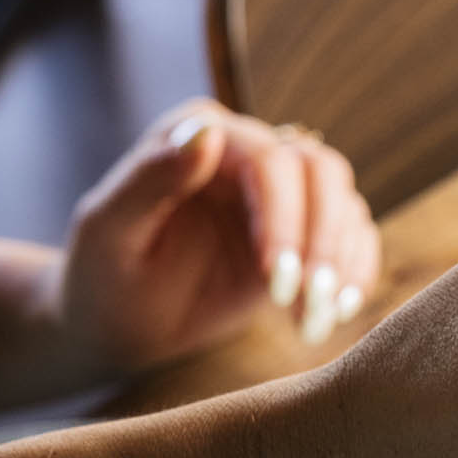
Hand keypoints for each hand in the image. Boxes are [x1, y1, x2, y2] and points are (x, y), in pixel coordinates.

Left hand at [55, 101, 381, 371]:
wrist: (117, 323)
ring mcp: (281, 195)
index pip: (270, 158)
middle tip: (313, 299)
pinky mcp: (303, 236)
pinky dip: (355, 276)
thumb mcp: (109, 229)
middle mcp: (248, 154)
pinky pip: (353, 240)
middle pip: (322, 172)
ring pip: (344, 204)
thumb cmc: (101, 274)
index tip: (274, 280)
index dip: (284, 217)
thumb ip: (151, 178)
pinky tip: (334, 314)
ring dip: (342, 263)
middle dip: (324, 239)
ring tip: (318, 318)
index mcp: (199, 136)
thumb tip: (207, 134)